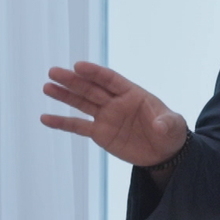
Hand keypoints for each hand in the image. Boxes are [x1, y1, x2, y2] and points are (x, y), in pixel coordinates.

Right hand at [40, 61, 187, 166]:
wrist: (164, 152)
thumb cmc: (170, 132)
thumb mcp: (174, 126)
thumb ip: (166, 123)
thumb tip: (160, 126)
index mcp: (132, 93)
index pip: (109, 79)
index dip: (94, 72)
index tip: (78, 66)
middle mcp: (115, 102)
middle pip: (91, 88)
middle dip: (73, 80)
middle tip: (53, 72)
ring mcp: (106, 116)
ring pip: (81, 103)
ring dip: (64, 95)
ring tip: (47, 87)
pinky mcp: (100, 133)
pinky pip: (78, 127)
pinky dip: (62, 123)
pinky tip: (45, 118)